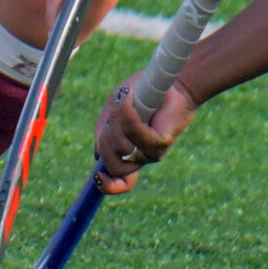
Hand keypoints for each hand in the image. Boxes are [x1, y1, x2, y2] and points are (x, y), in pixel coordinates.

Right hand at [95, 75, 198, 194]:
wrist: (168, 83)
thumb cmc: (140, 94)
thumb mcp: (113, 112)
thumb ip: (105, 132)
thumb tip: (99, 154)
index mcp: (126, 155)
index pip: (117, 183)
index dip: (106, 185)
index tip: (98, 176)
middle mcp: (139, 157)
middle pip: (111, 164)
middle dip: (107, 137)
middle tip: (116, 113)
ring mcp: (151, 152)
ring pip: (121, 147)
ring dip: (118, 122)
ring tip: (126, 103)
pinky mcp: (161, 142)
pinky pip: (134, 131)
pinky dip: (128, 113)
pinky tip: (130, 99)